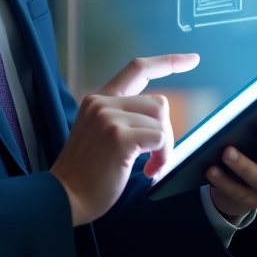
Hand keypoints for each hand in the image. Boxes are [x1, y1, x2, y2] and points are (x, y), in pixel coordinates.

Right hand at [51, 54, 198, 225]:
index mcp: (98, 99)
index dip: (168, 62)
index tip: (192, 59)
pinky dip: (162, 157)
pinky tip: (148, 172)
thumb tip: (160, 118)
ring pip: (160, 120)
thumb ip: (123, 118)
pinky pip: (159, 138)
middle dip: (165, 131)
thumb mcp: (100, 133)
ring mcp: (109, 118)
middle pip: (158, 102)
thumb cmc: (87, 173)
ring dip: (164, 147)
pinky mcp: (118, 137)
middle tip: (156, 157)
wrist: (64, 196)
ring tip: (150, 167)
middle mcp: (102, 102)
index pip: (137, 68)